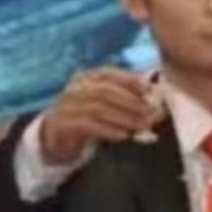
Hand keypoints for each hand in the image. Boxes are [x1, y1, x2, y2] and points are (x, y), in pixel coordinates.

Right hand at [40, 68, 161, 163]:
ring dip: (123, 117)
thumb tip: (155, 106)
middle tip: (150, 113)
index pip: (108, 73)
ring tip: (142, 126)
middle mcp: (75, 88)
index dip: (129, 79)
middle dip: (131, 101)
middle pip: (105, 90)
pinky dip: (107, 130)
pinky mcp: (64, 124)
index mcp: (86, 78)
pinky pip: (88, 125)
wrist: (56, 138)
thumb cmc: (87, 119)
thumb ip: (126, 103)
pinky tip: (123, 136)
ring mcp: (67, 105)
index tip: (149, 89)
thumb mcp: (105, 106)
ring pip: (98, 108)